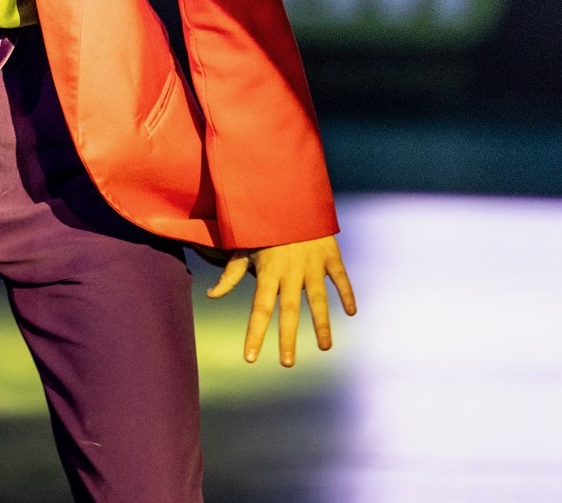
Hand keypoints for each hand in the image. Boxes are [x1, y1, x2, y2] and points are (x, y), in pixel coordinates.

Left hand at [204, 234, 355, 367]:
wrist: (289, 198)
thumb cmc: (263, 228)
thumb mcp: (244, 249)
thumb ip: (231, 275)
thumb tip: (211, 295)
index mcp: (268, 272)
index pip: (259, 308)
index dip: (255, 333)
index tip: (250, 357)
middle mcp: (290, 272)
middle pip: (288, 309)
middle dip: (287, 337)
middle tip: (287, 363)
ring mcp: (312, 264)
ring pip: (318, 298)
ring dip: (321, 324)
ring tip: (324, 348)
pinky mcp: (330, 255)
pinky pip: (340, 278)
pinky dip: (347, 293)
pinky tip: (351, 312)